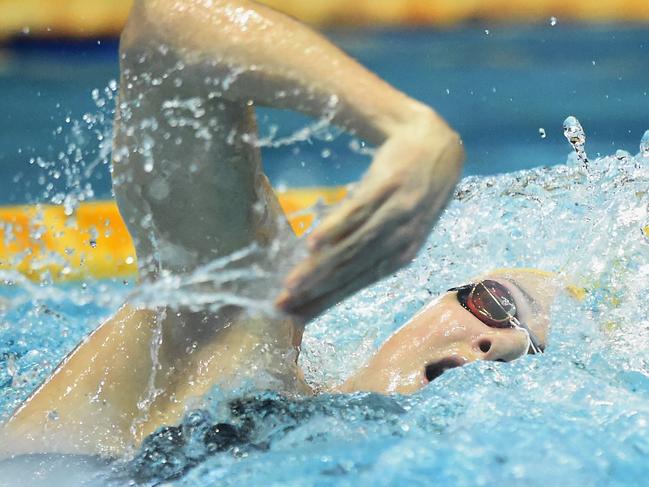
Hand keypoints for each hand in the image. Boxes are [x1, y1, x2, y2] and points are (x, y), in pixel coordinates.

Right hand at [276, 120, 463, 319]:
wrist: (435, 145)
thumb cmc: (407, 192)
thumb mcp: (392, 225)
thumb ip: (360, 247)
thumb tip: (321, 267)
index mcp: (398, 257)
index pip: (354, 284)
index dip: (323, 301)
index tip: (293, 316)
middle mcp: (399, 242)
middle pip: (349, 270)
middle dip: (315, 291)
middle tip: (282, 305)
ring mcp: (396, 214)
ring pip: (352, 247)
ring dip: (320, 268)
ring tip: (291, 284)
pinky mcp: (388, 186)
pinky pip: (358, 211)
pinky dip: (335, 229)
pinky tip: (312, 243)